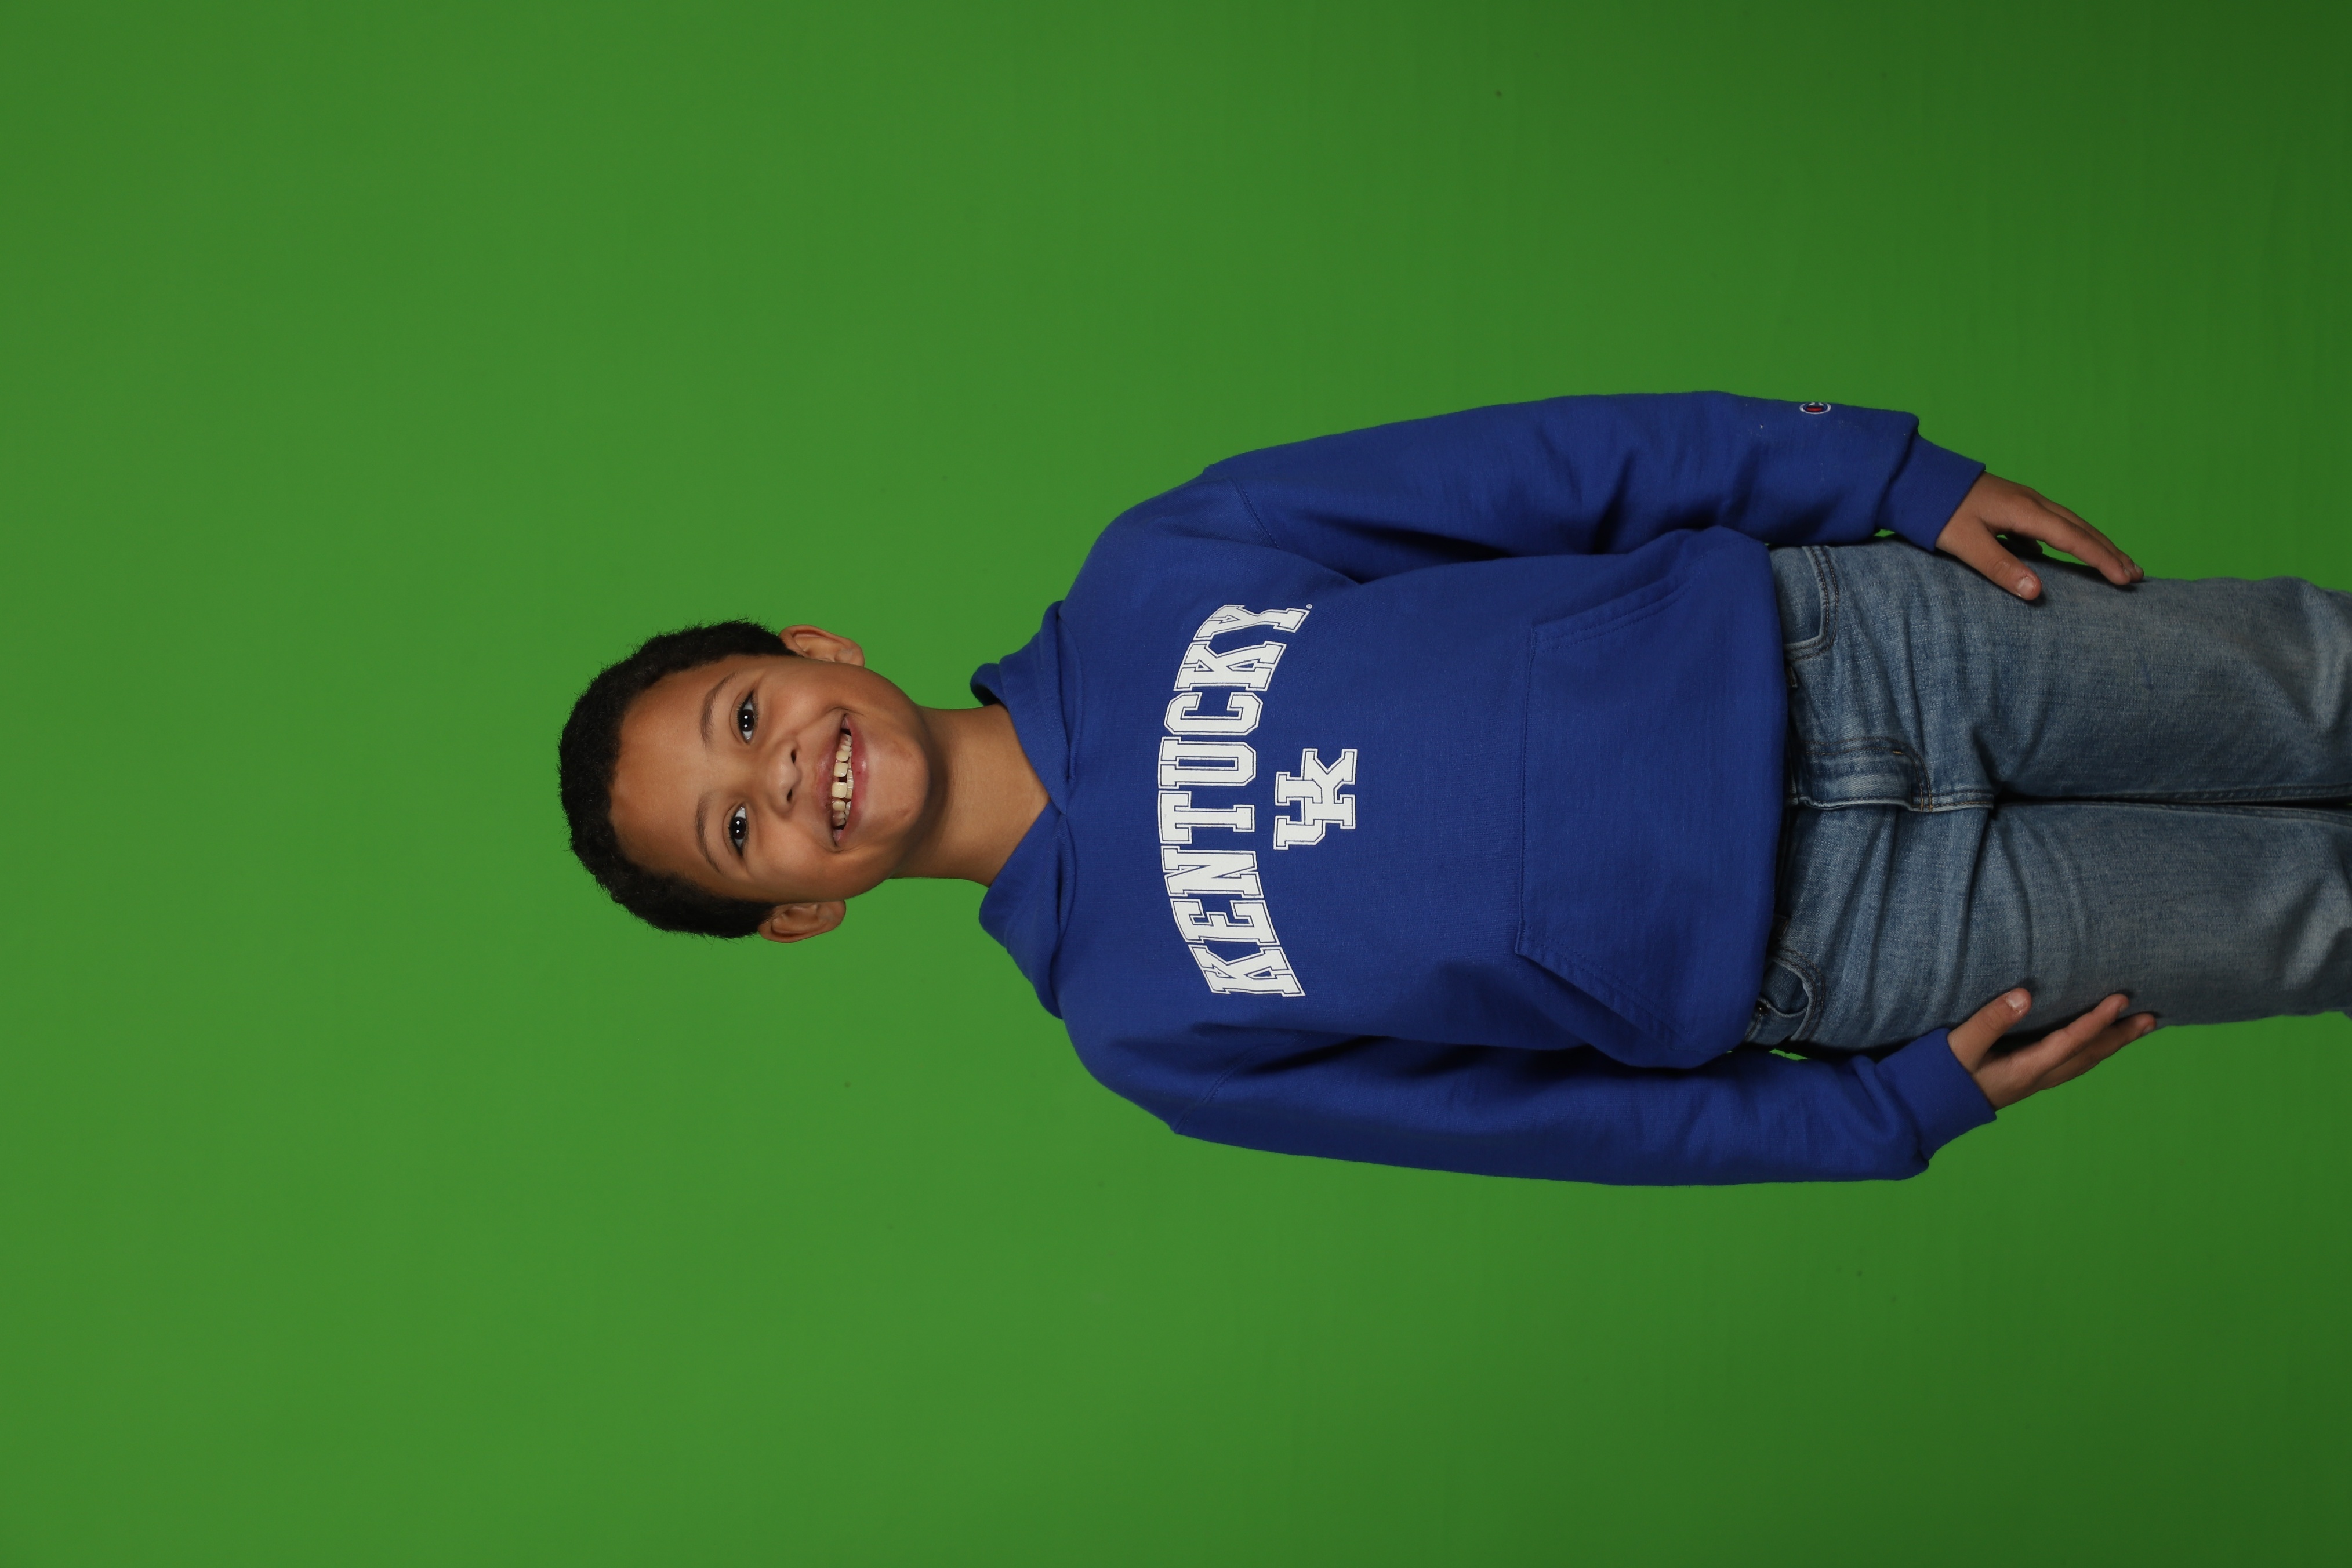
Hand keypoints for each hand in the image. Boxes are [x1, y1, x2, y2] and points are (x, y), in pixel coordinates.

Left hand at [1935, 472, 2141, 599]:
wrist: (1916, 479)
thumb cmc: (1938, 511)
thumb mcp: (1966, 543)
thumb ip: (1999, 567)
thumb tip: (2036, 591)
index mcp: (2025, 511)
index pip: (2074, 539)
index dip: (2102, 560)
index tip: (2126, 580)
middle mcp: (2032, 503)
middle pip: (2082, 529)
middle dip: (2110, 552)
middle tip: (2136, 575)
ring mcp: (2024, 502)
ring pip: (2070, 525)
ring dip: (2094, 544)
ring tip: (2116, 564)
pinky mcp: (2014, 506)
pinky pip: (2052, 525)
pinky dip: (2070, 540)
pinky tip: (2070, 556)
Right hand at [1947, 988, 2153, 1109]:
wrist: (1926, 1111)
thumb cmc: (1940, 1075)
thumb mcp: (1960, 1046)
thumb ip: (1990, 1021)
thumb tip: (2025, 996)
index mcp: (2026, 1070)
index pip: (2071, 1042)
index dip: (2097, 1020)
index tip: (2120, 999)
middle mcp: (2038, 1078)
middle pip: (2089, 1056)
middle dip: (2120, 1037)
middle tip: (2152, 1019)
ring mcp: (2034, 1081)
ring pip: (2084, 1062)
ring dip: (2111, 1044)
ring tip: (2136, 1028)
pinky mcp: (2027, 1078)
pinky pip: (2072, 1063)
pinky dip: (2092, 1050)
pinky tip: (2095, 1044)